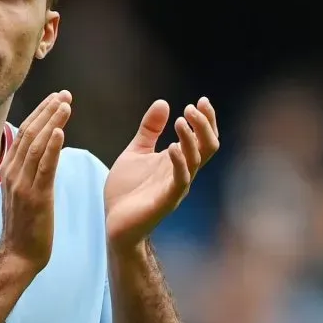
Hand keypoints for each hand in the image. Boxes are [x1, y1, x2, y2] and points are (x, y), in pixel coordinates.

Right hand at [0, 90, 71, 272]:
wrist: (18, 255)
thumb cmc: (24, 226)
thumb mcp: (20, 192)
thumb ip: (25, 171)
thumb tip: (36, 153)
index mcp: (9, 170)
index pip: (24, 133)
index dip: (40, 113)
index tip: (55, 97)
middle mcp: (12, 173)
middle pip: (30, 133)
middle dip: (48, 111)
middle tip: (64, 94)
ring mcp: (22, 184)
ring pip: (37, 145)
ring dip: (52, 122)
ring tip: (65, 105)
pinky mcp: (36, 196)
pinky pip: (44, 167)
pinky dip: (52, 147)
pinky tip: (61, 131)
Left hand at [104, 97, 218, 250]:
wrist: (114, 223)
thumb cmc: (127, 191)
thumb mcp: (136, 152)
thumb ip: (150, 130)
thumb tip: (164, 102)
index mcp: (178, 161)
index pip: (203, 138)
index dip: (206, 120)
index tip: (200, 100)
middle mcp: (183, 173)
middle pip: (208, 147)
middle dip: (205, 125)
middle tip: (192, 107)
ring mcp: (176, 187)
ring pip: (196, 161)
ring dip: (190, 138)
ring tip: (181, 120)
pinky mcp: (165, 201)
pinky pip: (180, 180)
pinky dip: (179, 162)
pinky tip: (171, 146)